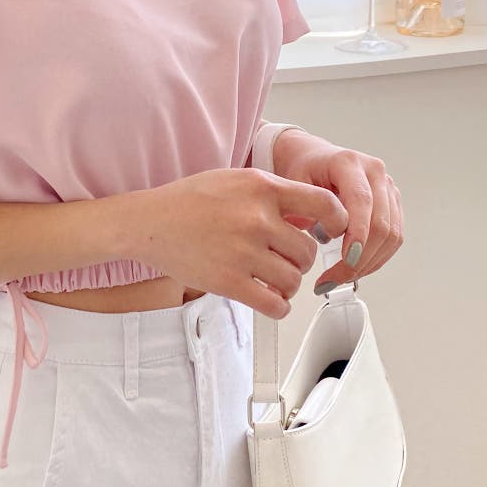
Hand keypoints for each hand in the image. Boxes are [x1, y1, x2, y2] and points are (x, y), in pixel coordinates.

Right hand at [130, 167, 347, 318]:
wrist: (149, 222)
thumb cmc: (189, 200)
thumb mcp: (235, 180)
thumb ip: (272, 193)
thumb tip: (312, 214)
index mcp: (261, 187)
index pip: (323, 204)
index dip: (337, 221)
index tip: (333, 231)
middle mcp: (256, 218)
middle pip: (307, 251)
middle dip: (300, 260)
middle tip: (285, 260)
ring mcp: (243, 252)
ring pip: (293, 279)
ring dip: (288, 284)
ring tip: (274, 280)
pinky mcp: (229, 282)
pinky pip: (274, 303)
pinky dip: (279, 306)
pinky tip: (270, 299)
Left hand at [272, 130, 404, 292]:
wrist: (312, 158)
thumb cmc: (302, 170)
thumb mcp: (292, 183)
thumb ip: (303, 208)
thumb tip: (321, 237)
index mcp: (348, 162)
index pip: (361, 201)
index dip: (358, 233)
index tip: (347, 259)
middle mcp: (374, 173)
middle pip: (381, 222)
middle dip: (361, 257)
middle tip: (336, 278)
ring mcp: (387, 188)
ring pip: (392, 234)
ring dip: (370, 262)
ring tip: (342, 277)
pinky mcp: (392, 203)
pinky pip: (393, 237)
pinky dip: (376, 257)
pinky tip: (355, 267)